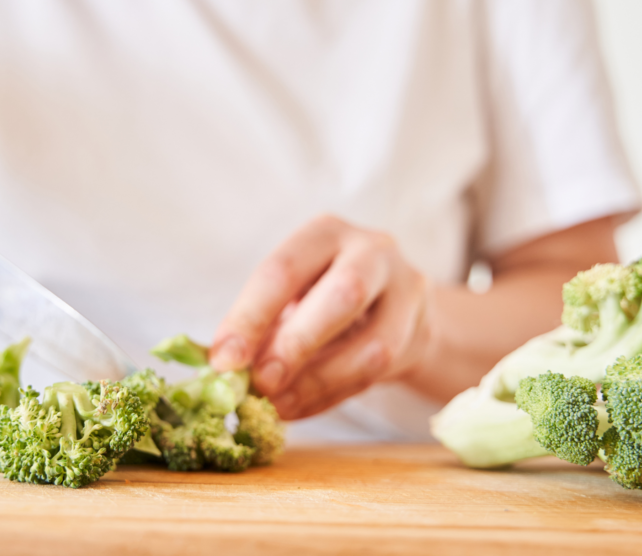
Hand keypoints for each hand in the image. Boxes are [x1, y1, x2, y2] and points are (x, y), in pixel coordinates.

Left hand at [210, 215, 432, 419]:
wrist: (392, 305)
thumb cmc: (322, 297)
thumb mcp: (289, 296)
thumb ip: (259, 326)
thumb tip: (221, 367)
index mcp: (324, 233)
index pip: (284, 269)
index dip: (251, 316)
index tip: (225, 360)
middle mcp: (372, 250)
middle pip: (344, 294)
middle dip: (297, 344)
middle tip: (261, 383)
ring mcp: (405, 290)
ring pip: (374, 344)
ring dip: (319, 381)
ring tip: (278, 405)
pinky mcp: (420, 331)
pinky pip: (379, 373)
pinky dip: (332, 397)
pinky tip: (299, 408)